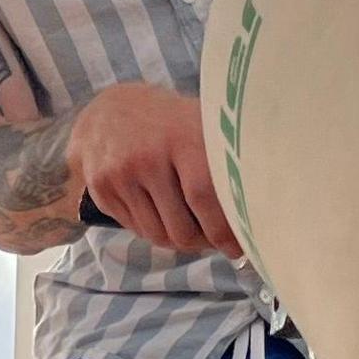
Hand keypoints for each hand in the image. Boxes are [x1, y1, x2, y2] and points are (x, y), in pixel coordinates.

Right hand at [68, 82, 239, 255]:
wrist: (109, 111)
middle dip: (203, 244)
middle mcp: (148, 155)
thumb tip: (255, 214)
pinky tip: (163, 216)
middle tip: (216, 241)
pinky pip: (137, 230)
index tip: (237, 247)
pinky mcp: (102, 188)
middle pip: (180, 228)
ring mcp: (121, 173)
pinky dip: (155, 231)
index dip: (223, 230)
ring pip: (158, 235)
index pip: (204, 196)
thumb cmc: (171, 125)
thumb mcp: (199, 126)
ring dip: (179, 242)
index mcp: (182, 136)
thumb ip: (223, 164)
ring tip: (192, 230)